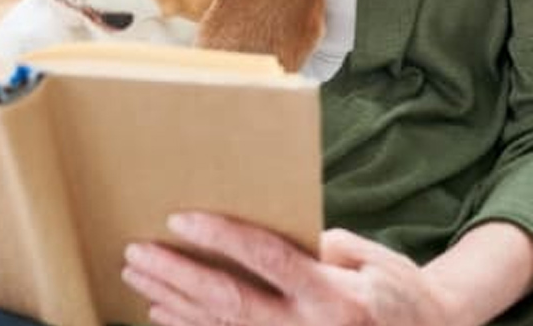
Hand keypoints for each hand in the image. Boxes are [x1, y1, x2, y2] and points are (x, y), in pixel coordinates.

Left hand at [121, 212, 457, 325]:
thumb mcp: (367, 258)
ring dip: (171, 301)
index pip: (267, 260)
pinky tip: (162, 312)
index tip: (181, 219)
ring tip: (137, 275)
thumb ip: (316, 248)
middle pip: (229, 301)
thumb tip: (260, 236)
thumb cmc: (395, 288)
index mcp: (334, 295)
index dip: (222, 238)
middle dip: (177, 275)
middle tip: (137, 251)